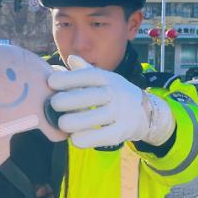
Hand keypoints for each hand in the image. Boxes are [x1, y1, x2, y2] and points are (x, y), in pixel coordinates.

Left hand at [47, 55, 173, 148]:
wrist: (146, 111)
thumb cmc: (116, 93)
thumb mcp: (105, 79)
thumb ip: (86, 71)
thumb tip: (71, 58)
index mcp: (107, 79)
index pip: (88, 76)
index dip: (69, 78)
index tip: (51, 82)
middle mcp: (115, 93)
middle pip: (93, 96)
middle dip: (71, 99)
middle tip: (53, 104)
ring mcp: (121, 112)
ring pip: (98, 117)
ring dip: (78, 121)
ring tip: (62, 123)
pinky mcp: (122, 131)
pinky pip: (104, 136)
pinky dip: (88, 138)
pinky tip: (74, 139)